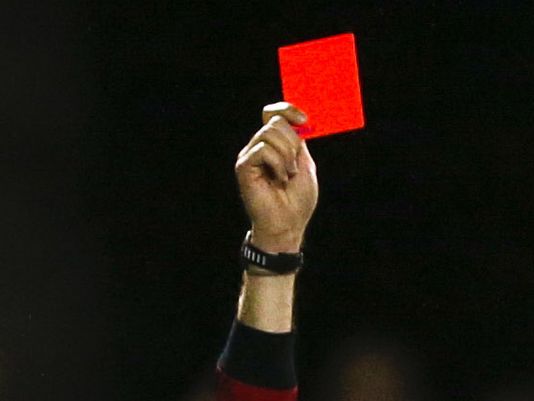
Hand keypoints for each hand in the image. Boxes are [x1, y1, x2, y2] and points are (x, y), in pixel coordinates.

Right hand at [235, 102, 318, 252]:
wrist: (288, 223)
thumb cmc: (297, 200)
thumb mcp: (305, 164)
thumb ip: (298, 141)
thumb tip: (297, 121)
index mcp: (274, 145)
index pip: (273, 113)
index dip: (287, 109)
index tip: (304, 120)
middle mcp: (259, 147)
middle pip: (275, 122)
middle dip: (292, 143)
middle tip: (294, 166)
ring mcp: (249, 156)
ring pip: (269, 134)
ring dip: (286, 155)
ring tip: (286, 175)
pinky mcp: (243, 166)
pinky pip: (262, 150)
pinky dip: (277, 164)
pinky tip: (278, 179)